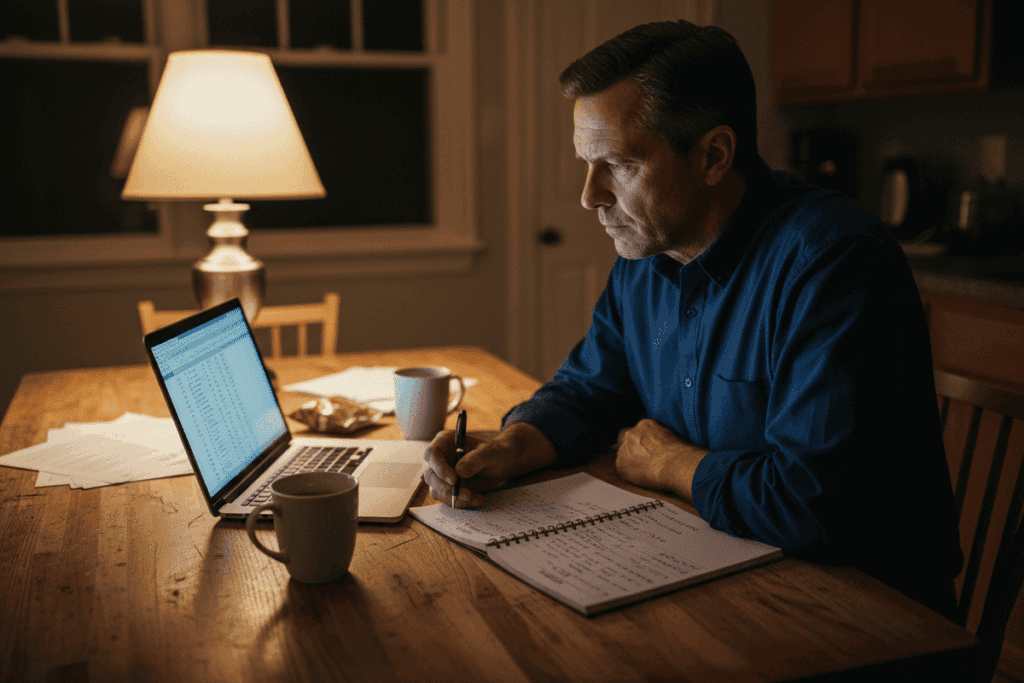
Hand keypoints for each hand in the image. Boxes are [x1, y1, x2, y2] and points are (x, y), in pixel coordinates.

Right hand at [423, 421, 556, 507]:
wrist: (501, 464)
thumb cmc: (495, 452)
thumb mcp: (490, 452)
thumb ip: (475, 459)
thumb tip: (459, 471)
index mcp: (445, 442)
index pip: (432, 453)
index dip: (439, 468)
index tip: (454, 480)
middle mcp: (440, 458)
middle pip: (430, 475)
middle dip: (447, 488)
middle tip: (466, 494)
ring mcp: (442, 474)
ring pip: (437, 490)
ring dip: (455, 498)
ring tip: (476, 497)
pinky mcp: (447, 488)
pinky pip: (448, 499)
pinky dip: (462, 503)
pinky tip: (477, 499)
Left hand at [615, 418, 708, 502]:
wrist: (675, 464)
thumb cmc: (679, 452)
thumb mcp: (670, 436)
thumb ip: (658, 437)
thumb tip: (659, 446)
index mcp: (644, 424)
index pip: (637, 432)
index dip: (641, 443)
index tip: (647, 450)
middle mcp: (631, 433)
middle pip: (627, 442)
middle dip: (634, 451)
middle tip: (646, 461)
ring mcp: (624, 448)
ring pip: (623, 456)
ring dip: (631, 462)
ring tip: (647, 470)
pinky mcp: (621, 464)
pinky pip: (622, 469)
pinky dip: (630, 474)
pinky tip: (643, 476)